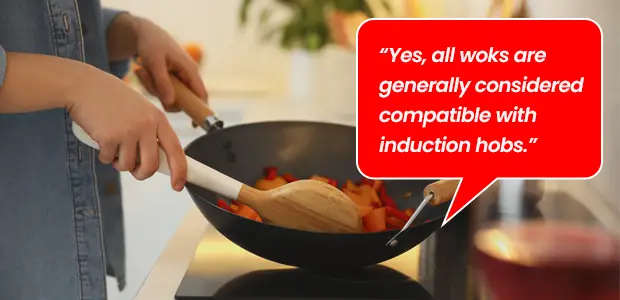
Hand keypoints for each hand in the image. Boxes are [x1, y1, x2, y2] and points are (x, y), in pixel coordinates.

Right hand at [67, 68, 186, 190]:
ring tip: (113, 145)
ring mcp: (128, 131)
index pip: (176, 150)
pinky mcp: (109, 137)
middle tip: (135, 171)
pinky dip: (104, 156)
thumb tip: (155, 161)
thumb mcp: (140, 109)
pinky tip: (100, 138)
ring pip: (128, 165)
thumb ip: (150, 131)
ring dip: (119, 162)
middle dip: (142, 173)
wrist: (83, 85)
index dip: (179, 171)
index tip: (178, 185)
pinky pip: (109, 160)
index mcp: (158, 118)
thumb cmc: (111, 98)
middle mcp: (146, 125)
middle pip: (151, 165)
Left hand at [130, 17, 207, 111]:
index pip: (201, 95)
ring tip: (143, 71)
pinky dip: (151, 85)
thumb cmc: (152, 44)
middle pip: (180, 99)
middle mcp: (188, 76)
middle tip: (148, 79)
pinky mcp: (170, 80)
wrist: (145, 33)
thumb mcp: (155, 63)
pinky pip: (162, 91)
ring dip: (154, 88)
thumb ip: (163, 83)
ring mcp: (179, 78)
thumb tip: (171, 103)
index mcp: (190, 70)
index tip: (194, 126)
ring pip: (169, 96)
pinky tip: (144, 72)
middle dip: (162, 94)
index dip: (201, 111)